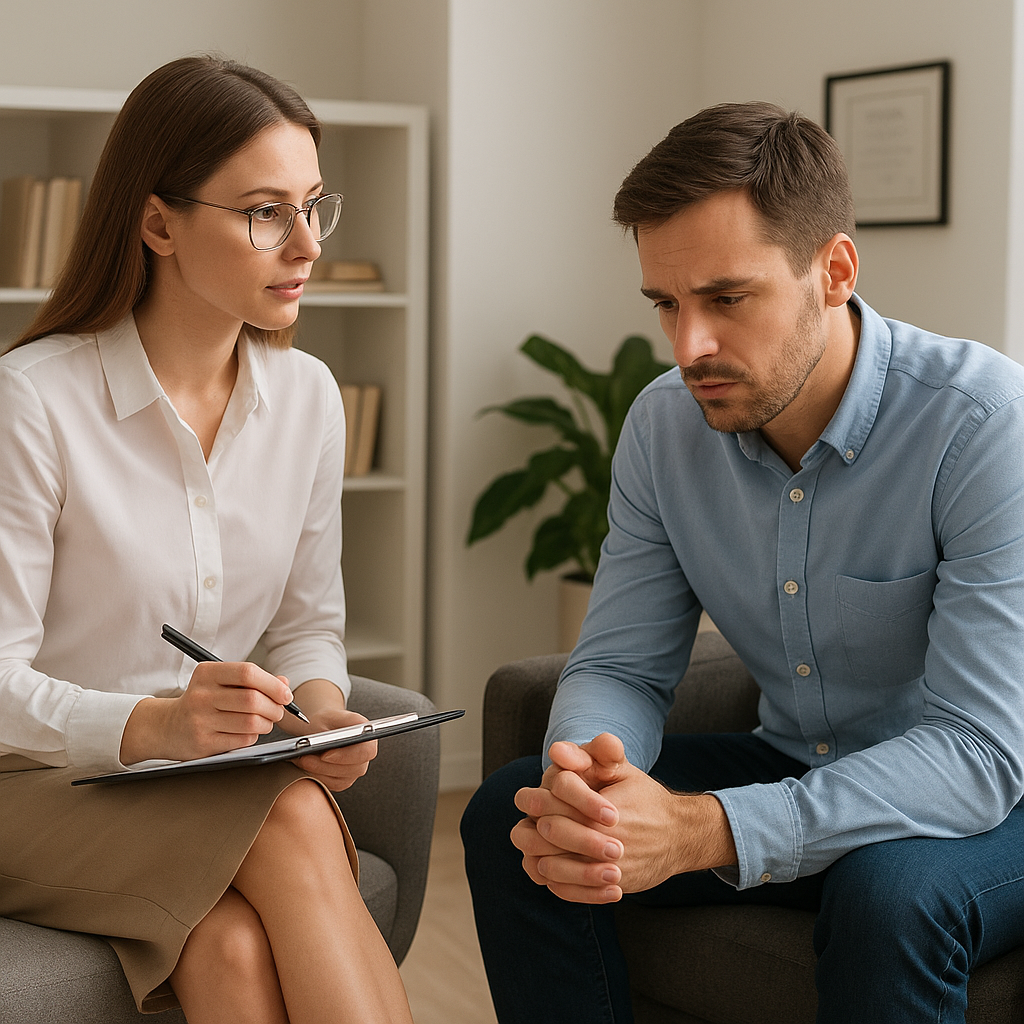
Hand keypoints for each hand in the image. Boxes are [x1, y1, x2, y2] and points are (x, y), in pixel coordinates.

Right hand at [121, 661, 291, 763]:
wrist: (167, 727)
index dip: (273, 684)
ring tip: (265, 722)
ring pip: (251, 722)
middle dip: (274, 707)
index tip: (285, 694)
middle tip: (278, 711)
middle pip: (252, 699)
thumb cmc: (203, 701)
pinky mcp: (203, 743)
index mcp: (207, 673)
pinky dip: (253, 736)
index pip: (248, 672)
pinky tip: (248, 732)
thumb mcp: (222, 683)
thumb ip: (253, 680)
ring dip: (267, 724)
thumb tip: (284, 684)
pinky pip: (242, 740)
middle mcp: (201, 695)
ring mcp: (200, 720)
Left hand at [290, 707, 377, 791]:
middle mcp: (364, 756)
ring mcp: (355, 770)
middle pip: (352, 769)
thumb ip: (334, 728)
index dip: (347, 756)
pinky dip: (317, 776)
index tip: (326, 754)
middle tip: (305, 758)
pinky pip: (331, 785)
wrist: (322, 729)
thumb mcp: (329, 716)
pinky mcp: (344, 780)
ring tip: (301, 760)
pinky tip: (306, 766)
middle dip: (326, 765)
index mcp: (368, 736)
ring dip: (318, 771)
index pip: (366, 752)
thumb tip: (331, 741)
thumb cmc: (327, 721)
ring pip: (340, 779)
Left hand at [512, 733, 735, 902]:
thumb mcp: (623, 769)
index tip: (533, 800)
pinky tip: (554, 871)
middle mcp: (607, 841)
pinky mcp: (614, 888)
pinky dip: (556, 883)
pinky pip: (570, 892)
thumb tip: (558, 750)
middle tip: (537, 825)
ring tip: (542, 848)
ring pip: (554, 868)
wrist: (680, 835)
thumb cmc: (644, 797)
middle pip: (550, 835)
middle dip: (536, 828)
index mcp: (603, 808)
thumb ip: (594, 754)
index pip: (553, 805)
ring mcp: (610, 868)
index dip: (537, 801)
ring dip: (540, 856)